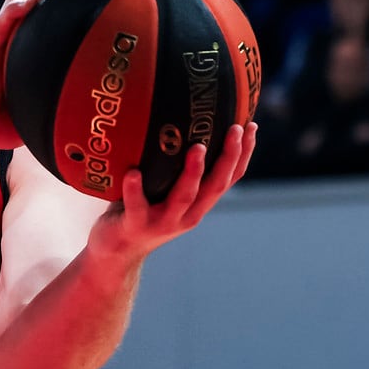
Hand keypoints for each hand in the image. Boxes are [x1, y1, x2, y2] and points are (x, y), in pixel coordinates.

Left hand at [87, 122, 257, 264]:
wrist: (117, 251)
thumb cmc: (140, 208)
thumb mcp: (163, 187)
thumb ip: (173, 164)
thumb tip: (176, 117)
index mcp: (199, 203)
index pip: (230, 178)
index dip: (244, 154)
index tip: (250, 126)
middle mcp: (188, 214)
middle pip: (216, 185)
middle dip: (229, 157)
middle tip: (235, 128)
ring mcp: (163, 221)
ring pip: (184, 197)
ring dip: (193, 172)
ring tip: (197, 147)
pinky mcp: (136, 225)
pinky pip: (136, 206)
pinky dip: (134, 190)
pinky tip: (132, 173)